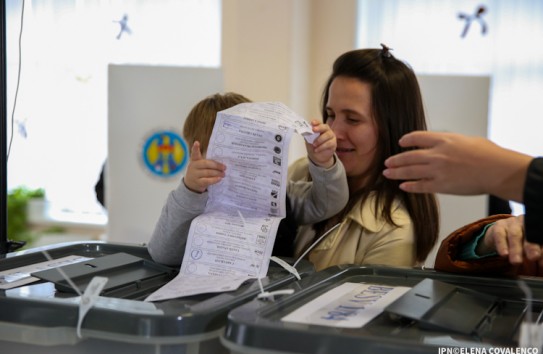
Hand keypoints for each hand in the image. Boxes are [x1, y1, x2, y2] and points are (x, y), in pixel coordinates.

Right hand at [183, 141, 225, 192]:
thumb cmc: (199, 172)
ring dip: (217, 173)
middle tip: (224, 167)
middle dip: (216, 165)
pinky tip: (219, 179)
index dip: (195, 148)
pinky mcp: (198, 182)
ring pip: (208, 172)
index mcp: (195, 160)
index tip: (197, 142)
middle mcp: (194, 166)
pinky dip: (214, 179)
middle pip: (206, 164)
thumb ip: (208, 163)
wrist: (191, 184)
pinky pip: (207, 180)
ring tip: (223, 173)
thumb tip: (222, 164)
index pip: (194, 153)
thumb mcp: (200, 166)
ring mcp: (195, 175)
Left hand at [306, 120, 335, 168]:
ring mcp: (331, 136)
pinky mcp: (333, 143)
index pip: (319, 123)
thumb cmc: (313, 146)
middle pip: (325, 127)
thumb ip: (308, 136)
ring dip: (319, 140)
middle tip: (313, 130)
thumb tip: (306, 132)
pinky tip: (316, 150)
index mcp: (320, 128)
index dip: (316, 122)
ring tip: (314, 144)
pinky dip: (322, 147)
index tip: (312, 123)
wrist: (317, 157)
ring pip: (328, 135)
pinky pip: (329, 143)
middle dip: (319, 128)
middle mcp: (327, 130)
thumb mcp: (308, 141)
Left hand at [382, 131, 530, 201]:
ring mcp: (438, 170)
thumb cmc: (488, 154)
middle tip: (386, 162)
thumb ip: (450, 142)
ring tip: (387, 173)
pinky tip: (403, 186)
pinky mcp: (442, 185)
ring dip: (396, 173)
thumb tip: (441, 145)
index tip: (400, 142)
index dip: (406, 140)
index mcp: (444, 139)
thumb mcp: (466, 140)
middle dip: (395, 160)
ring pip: (410, 171)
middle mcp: (437, 154)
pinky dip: (410, 186)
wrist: (498, 170)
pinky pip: (421, 186)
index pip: (417, 137)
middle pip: (409, 156)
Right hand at [478, 215, 542, 265]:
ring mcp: (511, 223)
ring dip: (516, 249)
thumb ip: (537, 255)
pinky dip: (502, 245)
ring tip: (516, 262)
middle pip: (530, 234)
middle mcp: (526, 223)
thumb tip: (541, 265)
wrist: (501, 236)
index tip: (541, 262)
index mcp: (537, 228)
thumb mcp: (531, 249)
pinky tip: (504, 254)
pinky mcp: (498, 226)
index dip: (542, 248)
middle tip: (533, 257)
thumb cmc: (521, 244)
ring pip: (515, 235)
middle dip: (532, 247)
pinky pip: (500, 235)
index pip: (540, 237)